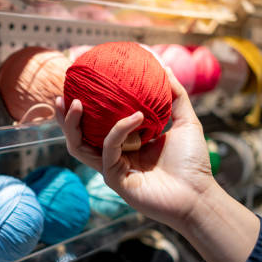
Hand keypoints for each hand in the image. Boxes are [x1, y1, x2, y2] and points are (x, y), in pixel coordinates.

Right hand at [55, 68, 214, 229]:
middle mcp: (114, 156)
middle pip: (78, 137)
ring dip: (73, 125)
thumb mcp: (186, 122)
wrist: (198, 194)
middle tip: (63, 95)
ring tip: (76, 103)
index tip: (78, 86)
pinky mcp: (114, 179)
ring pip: (79, 146)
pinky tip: (135, 116)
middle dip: (65, 118)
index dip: (82, 109)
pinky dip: (119, 130)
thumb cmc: (192, 163)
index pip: (95, 126)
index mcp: (125, 144)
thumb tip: (164, 67)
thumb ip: (176, 96)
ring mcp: (111, 168)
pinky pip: (108, 150)